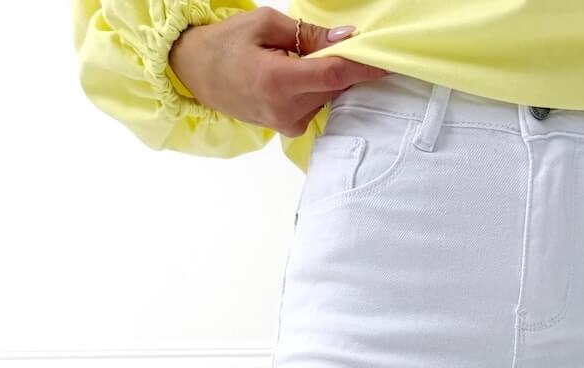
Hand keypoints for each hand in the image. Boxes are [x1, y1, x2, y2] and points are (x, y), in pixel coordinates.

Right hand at [168, 8, 389, 138]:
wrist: (197, 72)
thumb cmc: (227, 44)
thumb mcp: (266, 24)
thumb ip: (310, 35)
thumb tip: (346, 39)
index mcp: (278, 81)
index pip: (334, 75)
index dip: (363, 67)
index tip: (387, 61)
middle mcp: (286, 110)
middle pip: (335, 86)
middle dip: (343, 64)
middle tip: (339, 43)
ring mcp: (288, 123)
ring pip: (328, 96)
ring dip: (327, 75)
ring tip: (301, 58)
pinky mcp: (290, 127)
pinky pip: (317, 104)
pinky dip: (318, 87)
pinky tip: (299, 74)